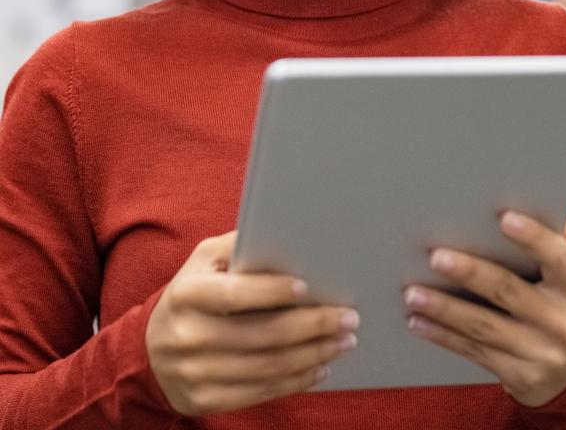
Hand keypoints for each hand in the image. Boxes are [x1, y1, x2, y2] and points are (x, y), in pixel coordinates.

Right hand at [145, 230, 359, 415]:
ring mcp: (197, 372)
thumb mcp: (202, 261)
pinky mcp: (206, 400)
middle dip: (313, 326)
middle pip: (263, 335)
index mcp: (189, 294)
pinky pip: (261, 392)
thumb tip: (284, 234)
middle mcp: (190, 335)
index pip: (237, 294)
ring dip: (313, 354)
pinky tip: (319, 367)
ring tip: (343, 341)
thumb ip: (238, 246)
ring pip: (268, 367)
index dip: (274, 291)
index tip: (309, 287)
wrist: (149, 351)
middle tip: (348, 318)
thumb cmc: (190, 294)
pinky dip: (296, 380)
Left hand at [402, 212, 565, 406]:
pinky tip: (418, 321)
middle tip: (435, 256)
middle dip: (469, 272)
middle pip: (509, 291)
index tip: (504, 218)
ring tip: (412, 293)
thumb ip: (563, 250)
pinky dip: (443, 335)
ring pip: (484, 326)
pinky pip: (474, 352)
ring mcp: (543, 354)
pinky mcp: (521, 378)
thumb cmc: (562, 310)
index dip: (534, 238)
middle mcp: (565, 324)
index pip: (559, 258)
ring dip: (444, 308)